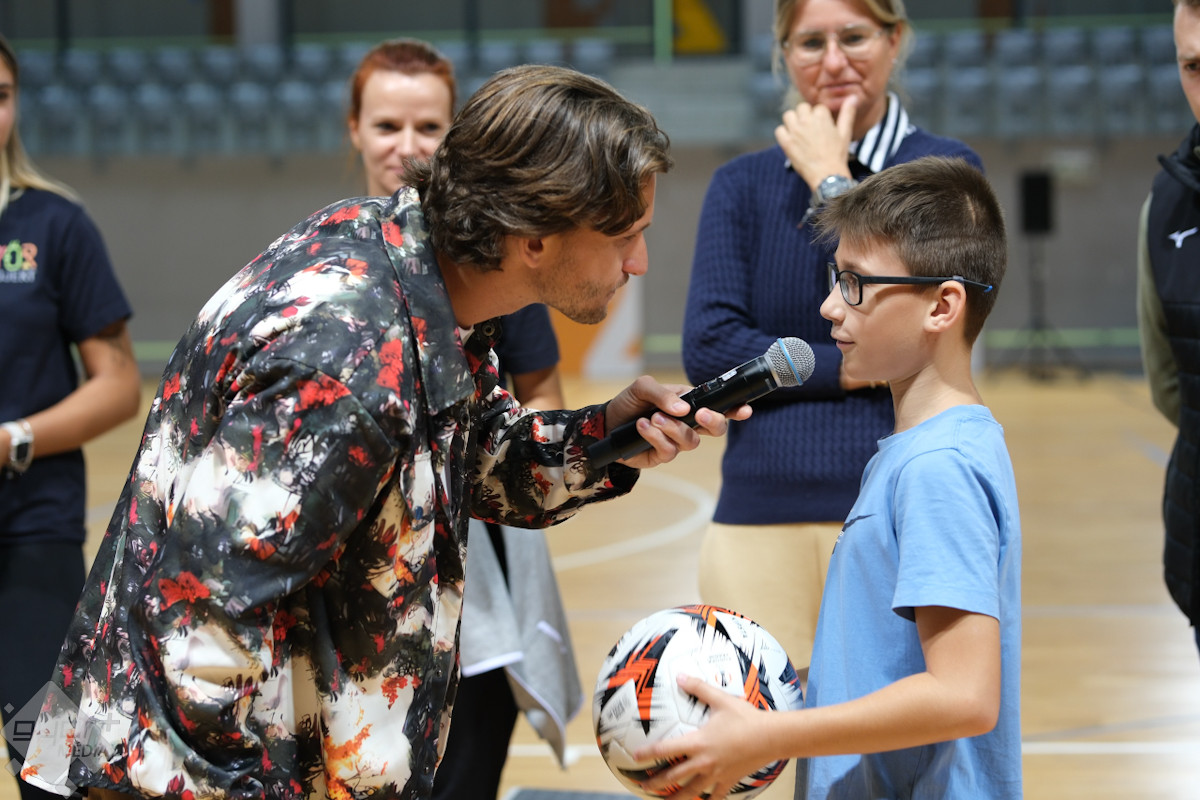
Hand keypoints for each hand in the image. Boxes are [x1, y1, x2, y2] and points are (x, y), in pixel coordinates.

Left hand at [603, 376, 751, 468]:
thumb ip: (663, 393)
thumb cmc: (629, 402)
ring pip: (692, 441)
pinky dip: (656, 437)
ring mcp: (677, 440)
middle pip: (716, 428)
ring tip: (653, 418)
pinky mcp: (663, 455)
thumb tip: (684, 408)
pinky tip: (642, 427)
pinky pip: (670, 451)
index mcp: (690, 402)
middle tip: (699, 414)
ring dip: (673, 428)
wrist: (606, 424)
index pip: (718, 405)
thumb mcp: (642, 387)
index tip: (745, 409)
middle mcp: (689, 423)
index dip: (735, 409)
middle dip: (713, 421)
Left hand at [635, 675, 776, 799]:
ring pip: (692, 792)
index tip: (635, 757)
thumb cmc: (746, 717)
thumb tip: (680, 676)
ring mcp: (717, 774)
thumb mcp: (720, 699)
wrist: (772, 737)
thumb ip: (698, 687)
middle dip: (656, 783)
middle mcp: (704, 762)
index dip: (648, 754)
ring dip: (676, 798)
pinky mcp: (730, 781)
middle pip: (674, 776)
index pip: (665, 749)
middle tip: (643, 786)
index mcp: (698, 742)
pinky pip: (716, 797)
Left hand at [774, 95, 857, 190]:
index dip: (819, 118)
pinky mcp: (786, 142)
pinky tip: (791, 141)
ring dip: (792, 121)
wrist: (827, 175)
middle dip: (805, 116)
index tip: (822, 129)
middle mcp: (807, 120)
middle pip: (801, 108)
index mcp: (822, 116)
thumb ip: (847, 113)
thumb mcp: (845, 132)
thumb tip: (853, 97)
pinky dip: (783, 134)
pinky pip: (779, 130)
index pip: (817, 108)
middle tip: (809, 130)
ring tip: (799, 133)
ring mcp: (795, 131)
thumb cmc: (837, 154)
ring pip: (788, 115)